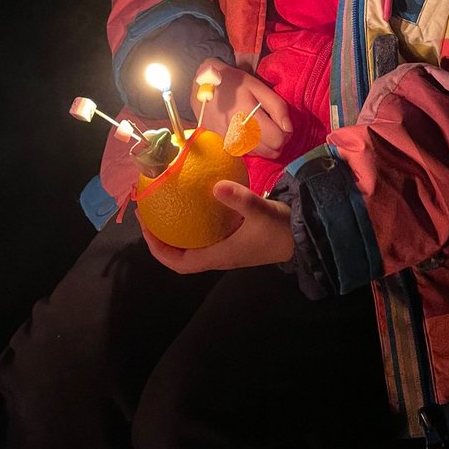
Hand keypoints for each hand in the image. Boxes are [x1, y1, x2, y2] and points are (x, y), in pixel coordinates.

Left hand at [149, 183, 293, 272]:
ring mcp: (224, 248)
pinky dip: (192, 221)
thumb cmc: (280, 229)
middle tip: (148, 213)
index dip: (158, 250)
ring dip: (173, 230)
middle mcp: (217, 256)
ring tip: (162, 205)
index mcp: (218, 257)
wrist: (302, 236)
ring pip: (190, 244)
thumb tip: (215, 185)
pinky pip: (203, 233)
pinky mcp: (231, 239)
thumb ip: (240, 199)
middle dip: (160, 238)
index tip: (146, 228)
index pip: (179, 263)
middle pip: (179, 255)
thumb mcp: (261, 211)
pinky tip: (190, 199)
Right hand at [191, 59, 291, 158]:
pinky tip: (245, 130)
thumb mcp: (256, 86)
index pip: (278, 140)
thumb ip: (276, 106)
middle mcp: (237, 134)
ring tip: (257, 125)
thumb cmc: (231, 82)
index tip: (280, 122)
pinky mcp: (221, 146)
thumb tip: (288, 128)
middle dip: (276, 140)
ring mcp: (228, 142)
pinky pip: (246, 153)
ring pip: (260, 155)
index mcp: (247, 116)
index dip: (285, 132)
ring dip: (264, 144)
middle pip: (271, 152)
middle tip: (271, 123)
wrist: (200, 85)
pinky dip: (251, 145)